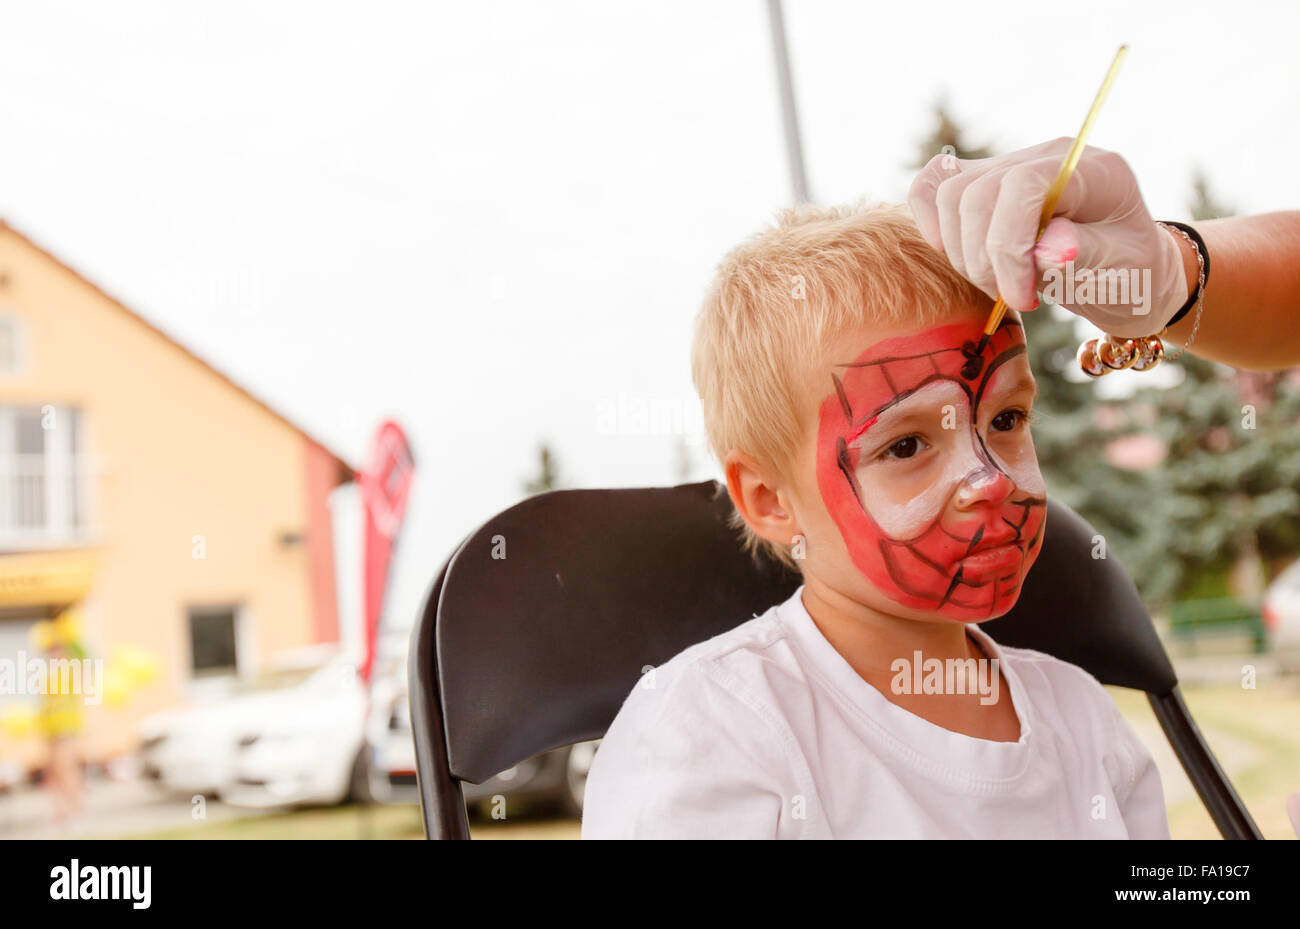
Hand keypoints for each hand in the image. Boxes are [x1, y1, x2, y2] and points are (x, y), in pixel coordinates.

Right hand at [907, 137, 1188, 336]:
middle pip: (977, 192)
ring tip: (997, 283)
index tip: (1021, 296)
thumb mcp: (1123, 272)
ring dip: (962, 253)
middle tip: (1013, 297)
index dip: (1006, 245)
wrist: (1126, 272)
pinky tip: (953, 253)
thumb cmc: (1131, 275)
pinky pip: (933, 186)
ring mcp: (1012, 165)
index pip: (1021, 185)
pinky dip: (930, 222)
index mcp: (1091, 169)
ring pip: (950, 195)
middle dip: (984, 258)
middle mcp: (1047, 156)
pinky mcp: (983, 184)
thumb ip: (1084, 253)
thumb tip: (1044, 248)